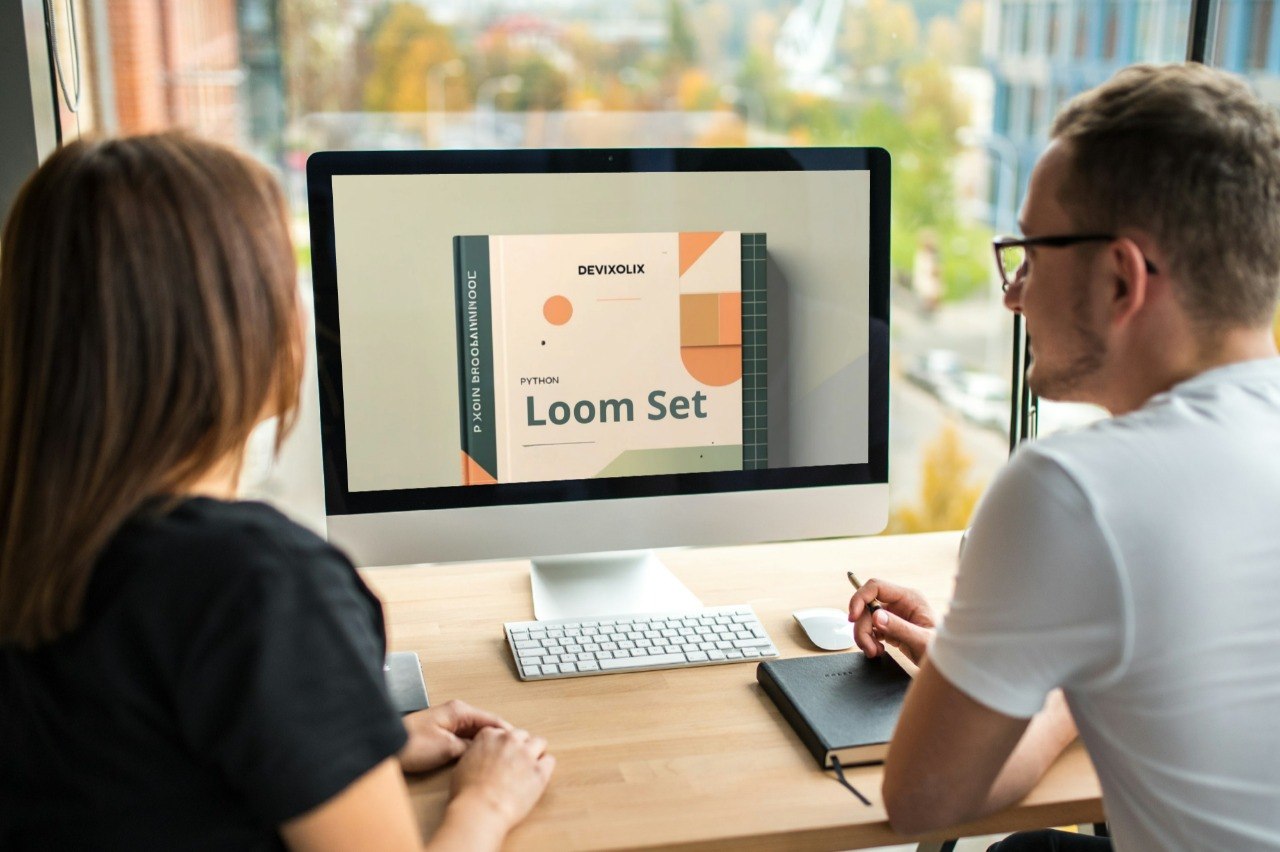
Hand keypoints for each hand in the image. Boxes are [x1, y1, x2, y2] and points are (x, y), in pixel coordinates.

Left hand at [399, 699, 513, 773]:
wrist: (385, 747)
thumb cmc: (410, 743)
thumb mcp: (447, 748)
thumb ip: (469, 747)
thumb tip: (484, 750)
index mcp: (459, 711)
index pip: (492, 720)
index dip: (507, 733)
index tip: (520, 743)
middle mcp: (455, 713)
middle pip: (485, 726)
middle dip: (497, 739)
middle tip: (511, 753)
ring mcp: (447, 723)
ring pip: (474, 734)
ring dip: (484, 745)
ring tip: (497, 758)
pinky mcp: (440, 734)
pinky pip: (463, 739)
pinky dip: (471, 748)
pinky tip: (476, 758)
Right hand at [448, 726, 554, 833]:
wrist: (480, 809)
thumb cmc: (466, 793)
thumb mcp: (463, 765)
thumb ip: (476, 754)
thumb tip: (482, 758)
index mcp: (488, 736)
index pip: (502, 732)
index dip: (503, 745)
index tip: (503, 755)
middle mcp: (509, 740)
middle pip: (522, 735)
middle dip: (520, 747)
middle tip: (517, 762)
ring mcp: (526, 754)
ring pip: (539, 742)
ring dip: (535, 752)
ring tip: (530, 767)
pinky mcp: (539, 771)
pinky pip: (549, 761)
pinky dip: (545, 767)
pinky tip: (537, 777)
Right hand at [848, 577, 936, 664]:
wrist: (948, 664)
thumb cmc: (942, 651)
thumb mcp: (922, 641)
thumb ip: (900, 628)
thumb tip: (877, 616)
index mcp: (909, 598)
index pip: (876, 587)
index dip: (860, 598)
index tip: (853, 617)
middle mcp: (900, 603)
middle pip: (867, 607)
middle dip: (862, 627)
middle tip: (868, 647)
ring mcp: (895, 615)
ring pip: (866, 619)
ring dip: (864, 636)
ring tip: (874, 652)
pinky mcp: (891, 627)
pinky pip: (871, 629)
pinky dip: (869, 641)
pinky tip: (878, 650)